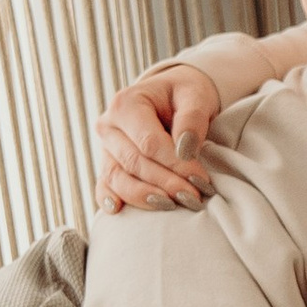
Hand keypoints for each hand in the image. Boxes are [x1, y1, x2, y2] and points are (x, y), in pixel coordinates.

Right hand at [93, 61, 222, 214]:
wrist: (173, 96)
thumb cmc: (184, 94)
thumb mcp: (195, 96)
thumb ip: (192, 118)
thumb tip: (185, 150)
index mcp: (126, 104)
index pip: (149, 143)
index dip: (175, 164)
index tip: (201, 179)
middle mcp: (109, 125)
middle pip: (134, 163)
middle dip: (165, 184)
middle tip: (193, 198)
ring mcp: (106, 147)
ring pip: (118, 178)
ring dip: (144, 197)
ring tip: (171, 206)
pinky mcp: (108, 164)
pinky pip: (105, 185)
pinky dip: (110, 199)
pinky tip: (119, 211)